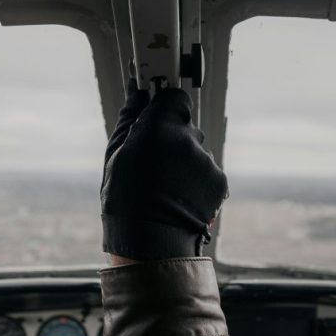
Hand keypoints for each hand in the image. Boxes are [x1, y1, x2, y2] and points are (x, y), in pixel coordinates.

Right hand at [101, 81, 228, 260]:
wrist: (151, 243)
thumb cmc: (125, 200)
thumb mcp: (115, 155)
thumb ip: (131, 118)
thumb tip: (136, 92)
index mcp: (159, 127)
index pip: (172, 97)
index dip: (163, 107)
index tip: (155, 116)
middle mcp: (188, 138)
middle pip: (184, 125)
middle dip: (171, 138)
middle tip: (153, 163)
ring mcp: (206, 161)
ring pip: (196, 151)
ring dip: (184, 162)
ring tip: (166, 187)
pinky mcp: (219, 181)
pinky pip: (207, 171)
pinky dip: (197, 180)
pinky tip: (179, 197)